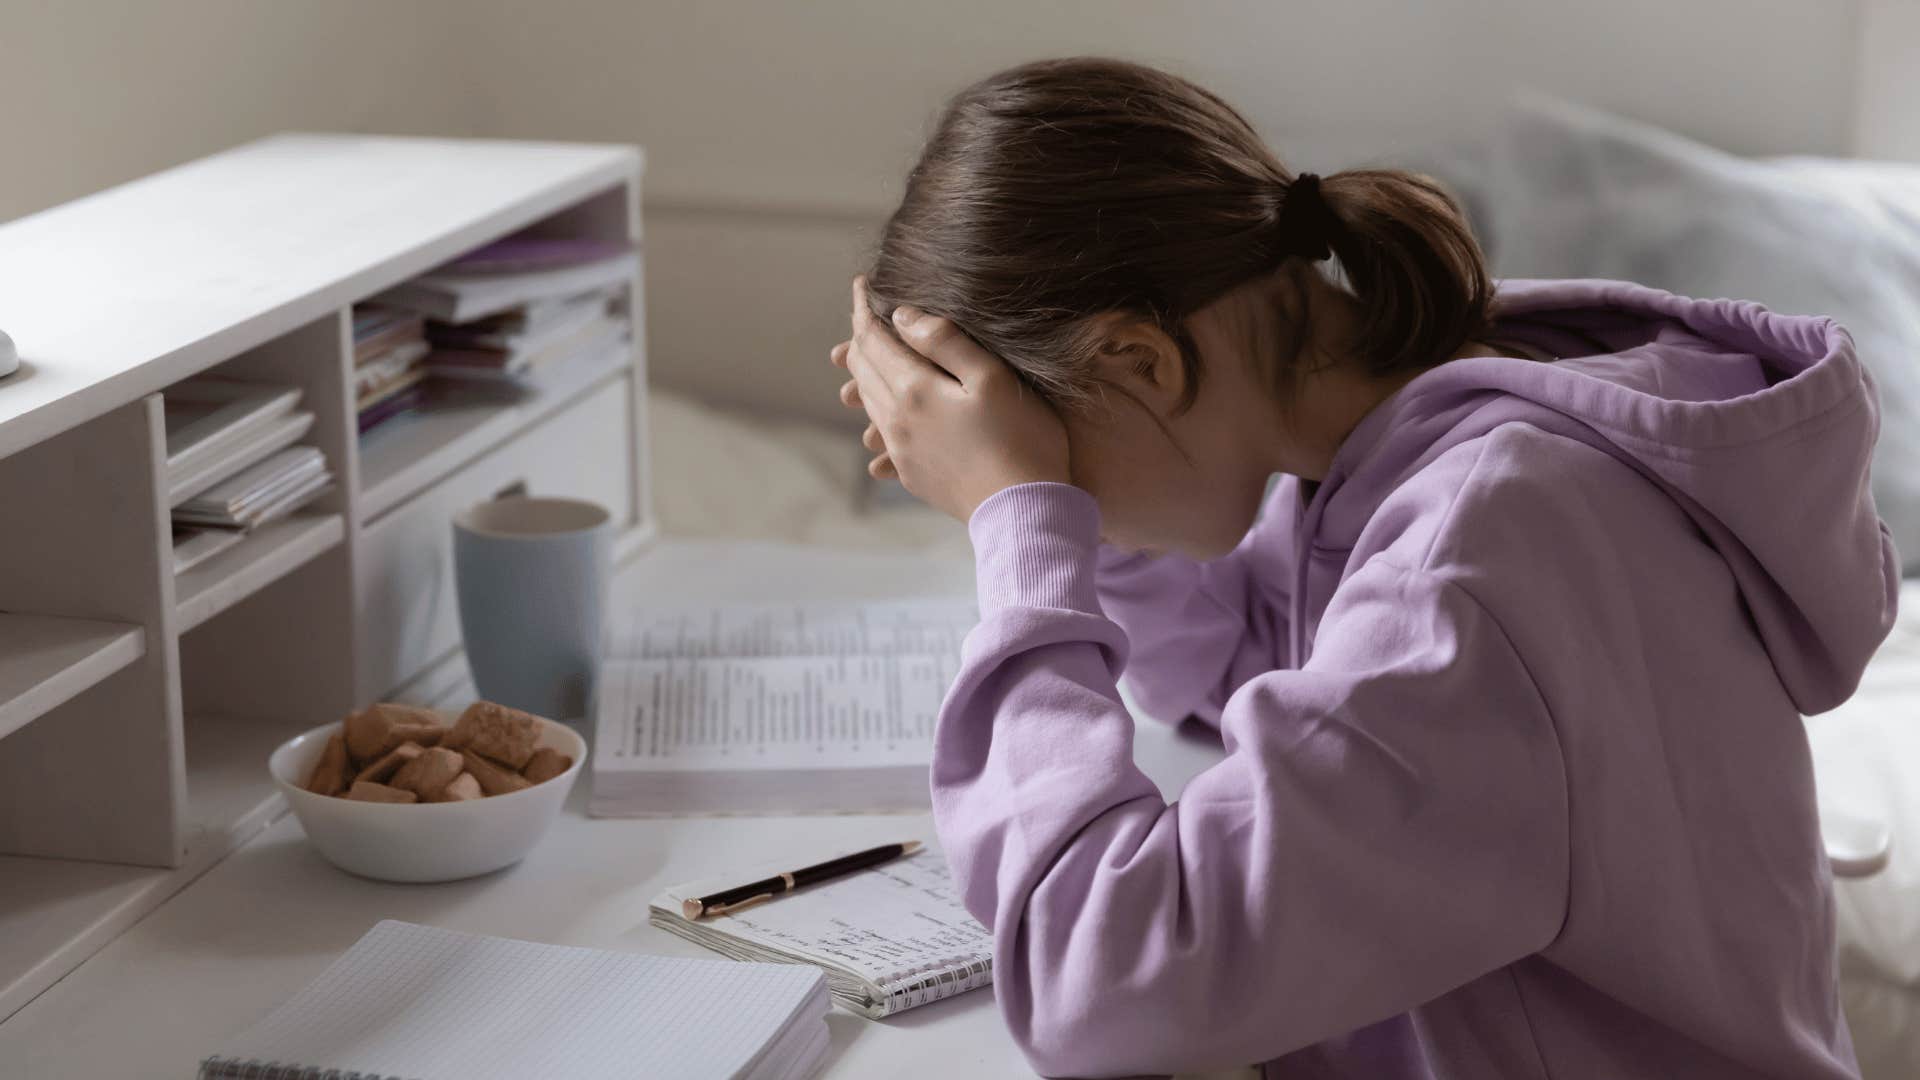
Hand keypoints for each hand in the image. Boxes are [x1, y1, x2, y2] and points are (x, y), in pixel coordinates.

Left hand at [832, 277, 1068, 520]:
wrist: (1025, 513)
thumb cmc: (1022, 440)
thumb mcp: (992, 378)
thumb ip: (946, 342)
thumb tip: (903, 316)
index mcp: (913, 390)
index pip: (873, 338)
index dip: (864, 307)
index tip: (861, 283)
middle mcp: (896, 421)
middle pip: (864, 369)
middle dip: (861, 337)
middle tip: (864, 313)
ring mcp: (903, 451)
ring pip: (870, 401)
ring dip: (866, 373)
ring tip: (872, 354)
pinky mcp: (913, 475)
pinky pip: (882, 435)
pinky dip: (877, 411)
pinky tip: (882, 414)